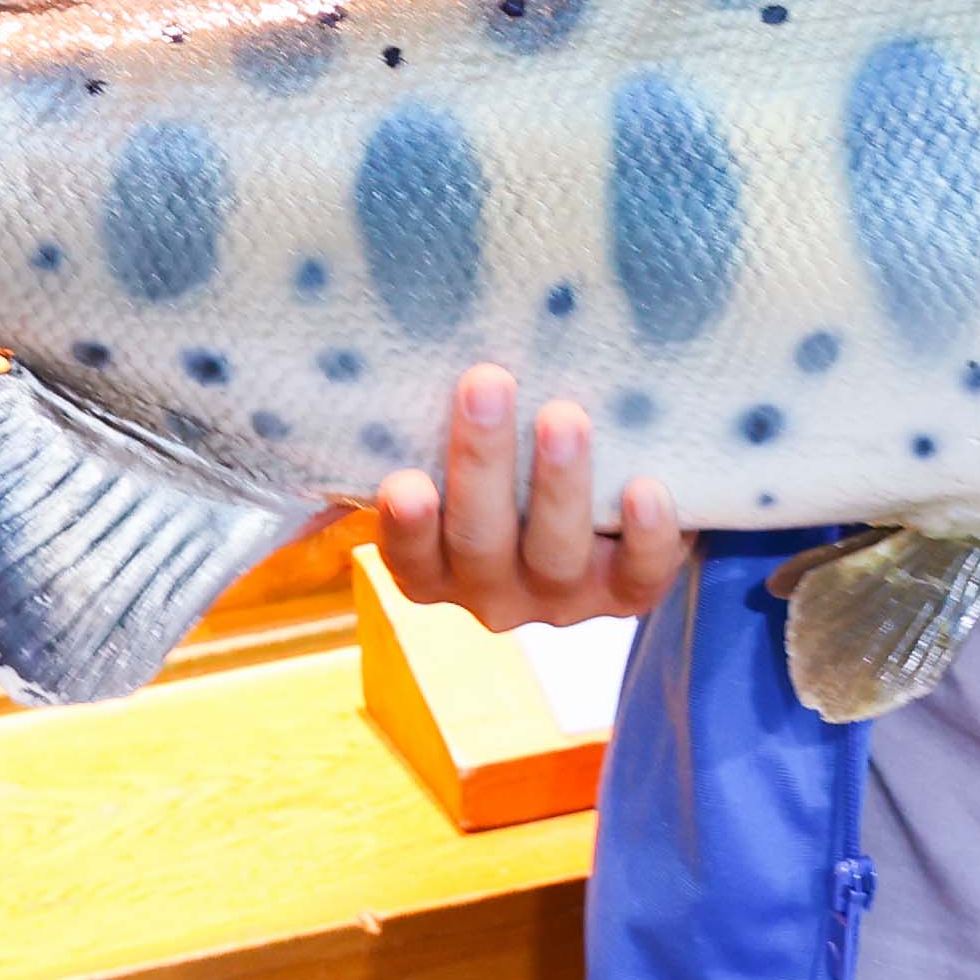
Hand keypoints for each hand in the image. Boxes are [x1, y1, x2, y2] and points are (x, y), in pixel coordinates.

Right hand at [373, 368, 689, 626]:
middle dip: (483, 462)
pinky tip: (645, 487)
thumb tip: (333, 408)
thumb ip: (397, 442)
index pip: (410, 559)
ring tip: (564, 416)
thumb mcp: (448, 456)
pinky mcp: (629, 591)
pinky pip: (639, 576)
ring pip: (555, 554)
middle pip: (480, 541)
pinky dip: (646, 535)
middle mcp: (493, 592)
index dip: (407, 526)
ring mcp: (563, 597)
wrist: (608, 495)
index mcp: (438, 567)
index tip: (405, 480)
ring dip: (559, 485)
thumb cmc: (506, 466)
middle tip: (487, 382)